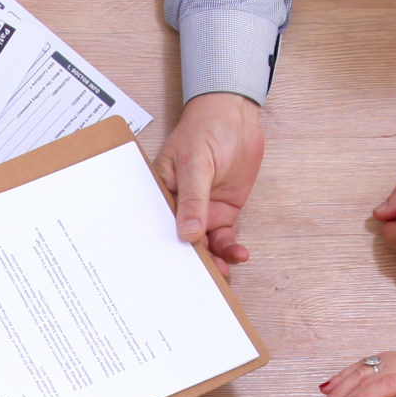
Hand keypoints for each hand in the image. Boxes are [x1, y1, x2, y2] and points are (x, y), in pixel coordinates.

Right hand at [153, 93, 263, 273]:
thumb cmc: (206, 128)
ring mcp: (202, 210)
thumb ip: (193, 200)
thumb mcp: (195, 163)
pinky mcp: (223, 211)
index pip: (157, 227)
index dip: (162, 250)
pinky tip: (238, 255)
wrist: (236, 115)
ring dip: (214, 260)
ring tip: (224, 271)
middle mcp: (179, 206)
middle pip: (180, 241)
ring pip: (204, 244)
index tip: (170, 272)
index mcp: (160, 193)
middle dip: (190, 262)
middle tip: (199, 282)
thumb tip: (188, 234)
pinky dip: (231, 249)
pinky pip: (224, 237)